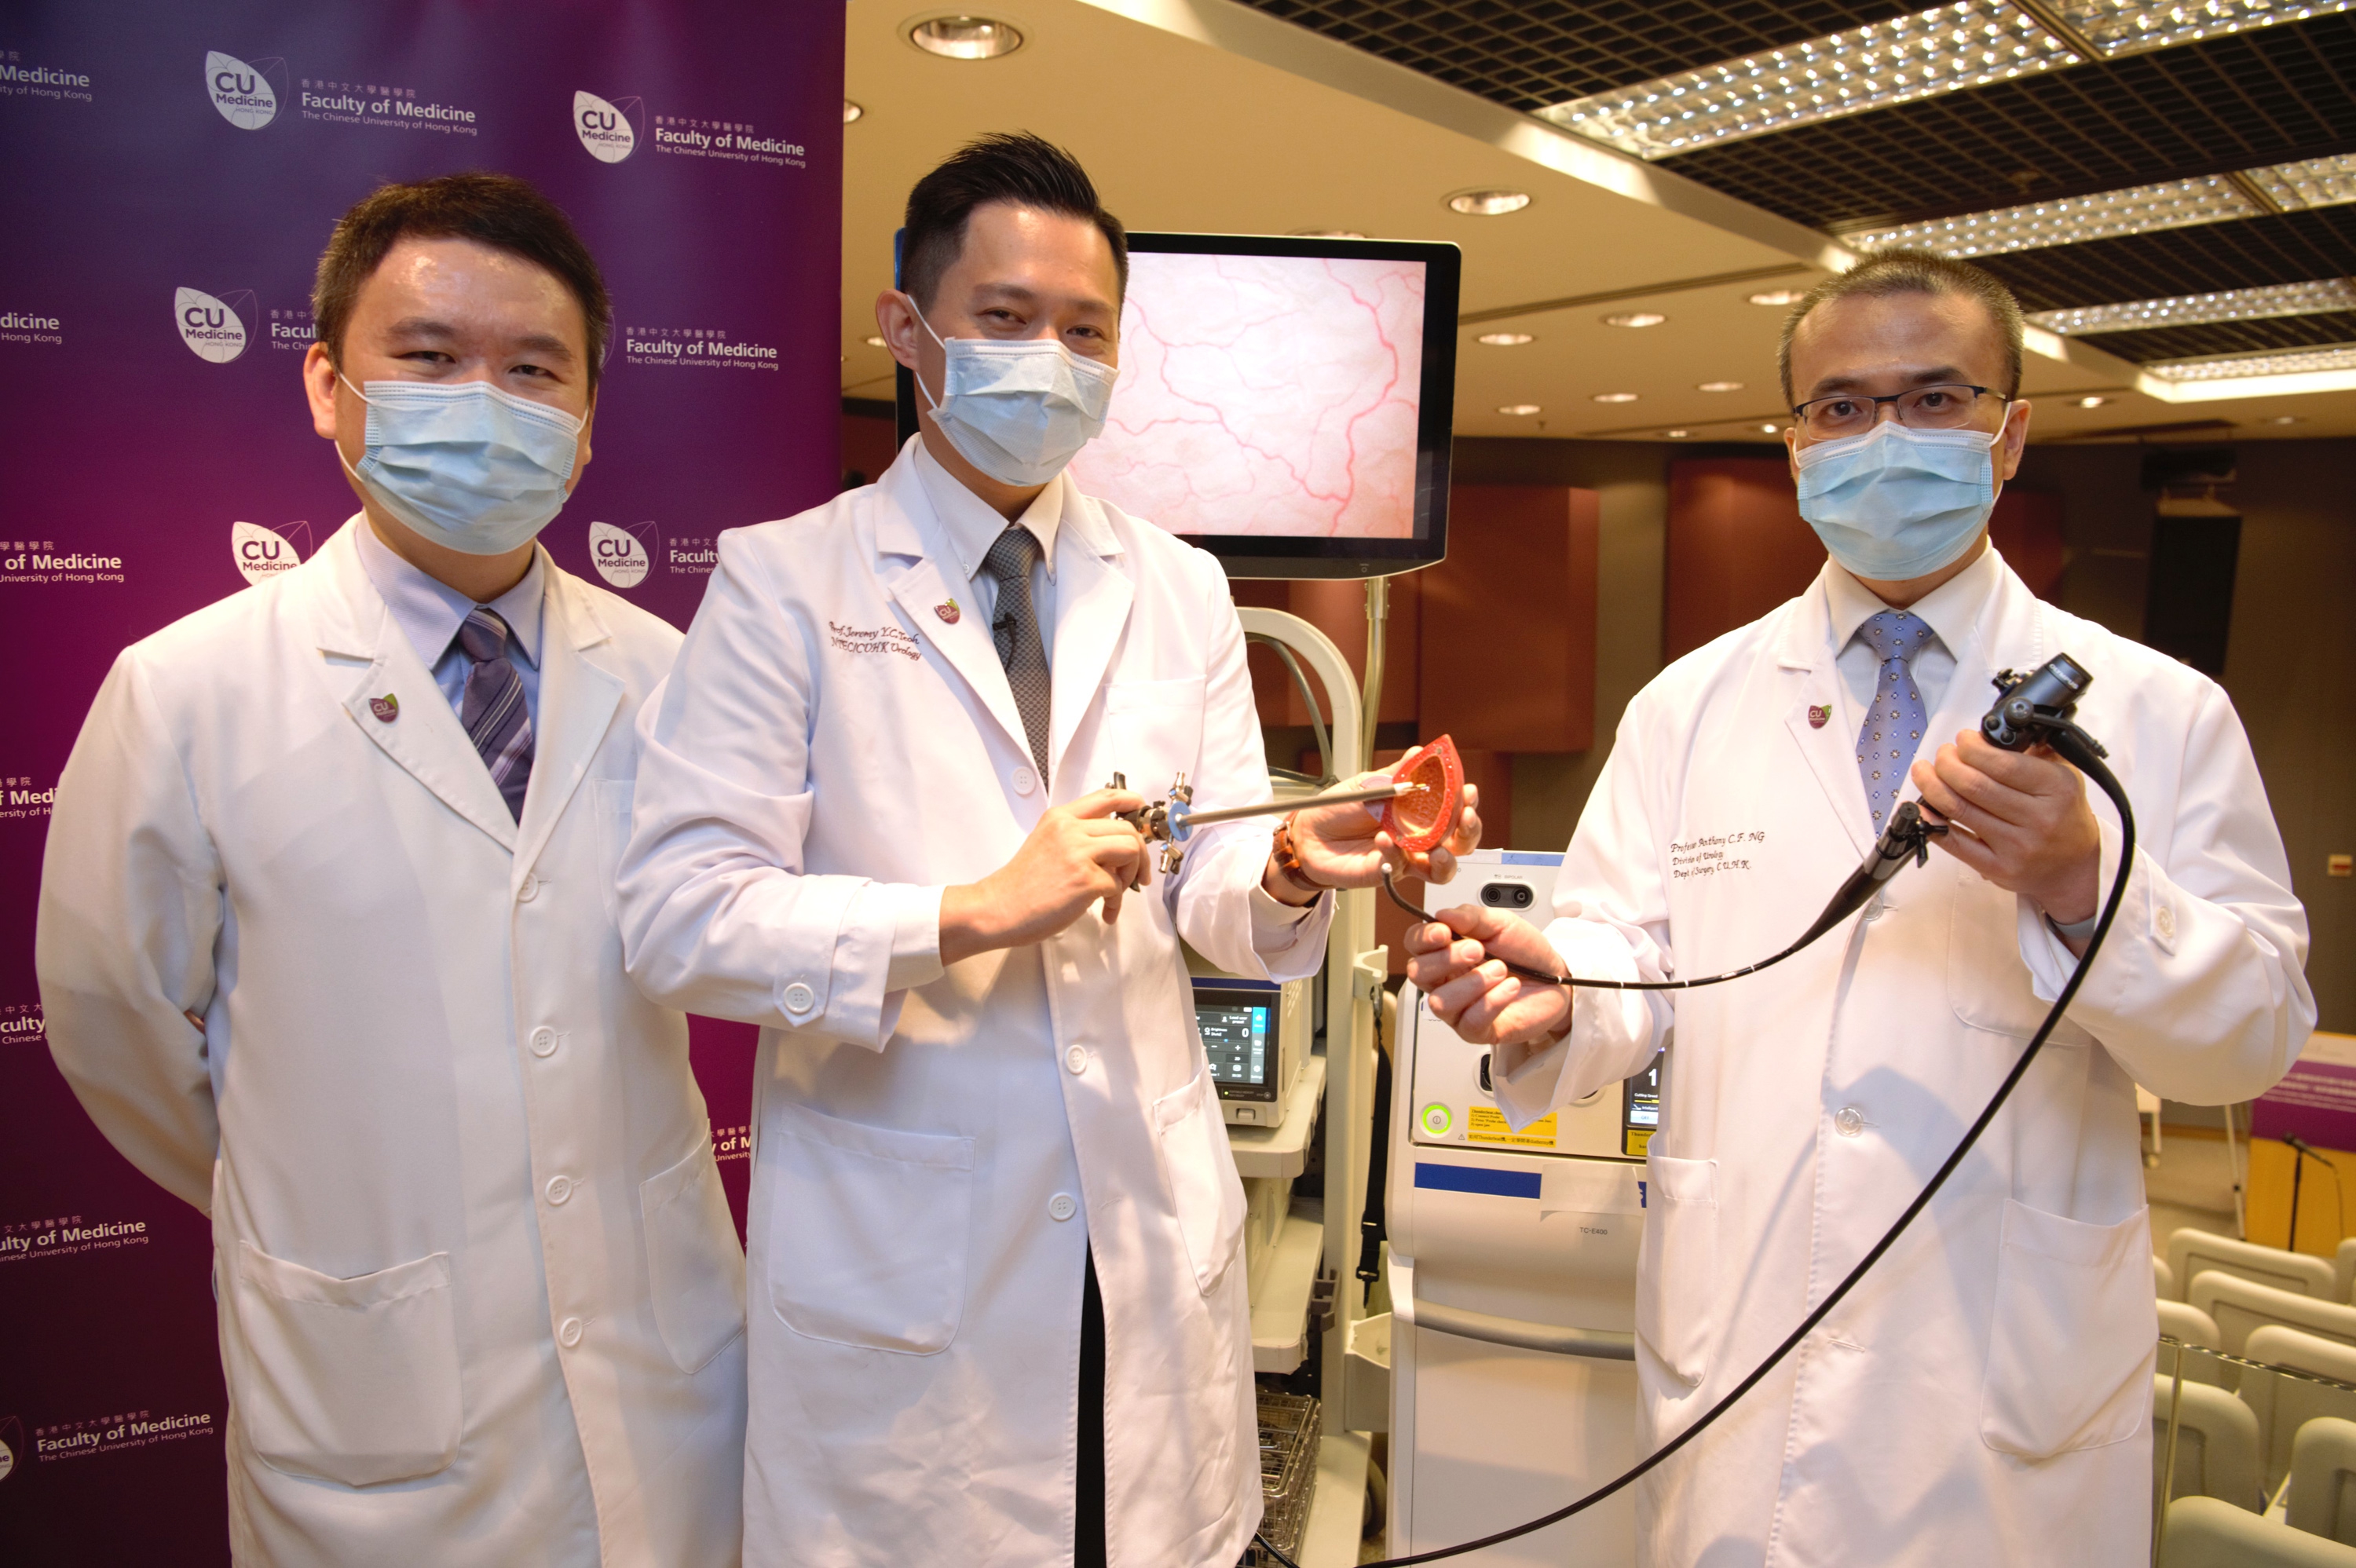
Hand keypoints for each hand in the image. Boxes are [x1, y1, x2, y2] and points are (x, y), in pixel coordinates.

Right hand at [941, 788, 1149, 962]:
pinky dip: (1116, 901)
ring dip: (1132, 874)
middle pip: (1127, 829)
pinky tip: (1104, 911)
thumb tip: (1112, 845)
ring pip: (1130, 850)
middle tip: (1137, 875)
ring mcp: (1078, 853)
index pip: (1105, 797)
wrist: (999, 908)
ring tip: (1118, 892)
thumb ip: (1075, 836)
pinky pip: (1118, 885)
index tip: (1140, 808)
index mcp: (1060, 818)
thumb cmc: (1021, 885)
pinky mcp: (1085, 880)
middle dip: (1140, 855)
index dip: (1130, 801)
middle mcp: (1070, 830)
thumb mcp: (1045, 843)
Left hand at [1268, 775, 1483, 902]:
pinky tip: (1384, 839)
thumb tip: (1419, 752)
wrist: (1309, 834)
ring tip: (1437, 849)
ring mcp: (1406, 857)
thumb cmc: (1340, 809)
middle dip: (1468, 831)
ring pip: (1442, 868)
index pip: (1454, 808)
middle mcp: (1419, 836)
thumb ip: (1397, 774)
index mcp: (1419, 811)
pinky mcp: (1387, 873)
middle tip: (1464, 818)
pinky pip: (1401, 867)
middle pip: (1460, 842)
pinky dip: (1395, 852)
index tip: (1468, 791)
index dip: (1466, 802)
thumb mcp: (1369, 784)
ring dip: (1446, 858)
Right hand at [1402, 904, 1570, 1045]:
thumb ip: (1471, 917)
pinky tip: (1509, 988)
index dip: (1422, 938)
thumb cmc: (1526, 952)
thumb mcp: (1501, 923)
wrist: (1557, 979)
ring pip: (1440, 1002)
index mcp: (1446, 950)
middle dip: (1446, 959)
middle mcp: (1446, 979)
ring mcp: (1459, 1007)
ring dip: (1472, 983)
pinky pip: (1470, 1021)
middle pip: (1418, 973)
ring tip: (1501, 970)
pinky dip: (1492, 1002)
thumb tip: (1442, 914)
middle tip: (1477, 949)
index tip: (1443, 932)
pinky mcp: (1476, 1030)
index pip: (1415, 944)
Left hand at [1910, 729, 2100, 930]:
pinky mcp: (1997, 867)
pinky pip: (1954, 842)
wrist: (2074, 867)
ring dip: (1932, 785)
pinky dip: (1931, 820)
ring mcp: (2017, 846)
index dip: (1972, 748)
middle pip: (1974, 785)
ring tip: (1925, 772)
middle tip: (1943, 755)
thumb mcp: (2065, 776)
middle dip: (1947, 763)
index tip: (1963, 740)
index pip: (2002, 764)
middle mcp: (2039, 818)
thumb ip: (2034, 750)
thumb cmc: (2063, 817)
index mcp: (2057, 789)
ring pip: (1959, 809)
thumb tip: (1991, 734)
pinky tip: (1922, 806)